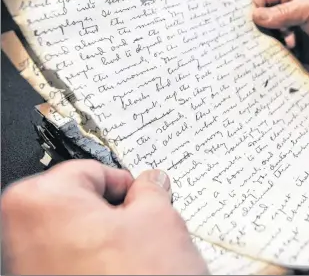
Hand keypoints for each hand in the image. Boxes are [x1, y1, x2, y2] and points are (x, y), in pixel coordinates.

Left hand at [1, 160, 207, 274]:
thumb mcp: (159, 221)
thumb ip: (151, 191)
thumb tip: (151, 183)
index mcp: (40, 203)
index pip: (90, 171)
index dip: (124, 183)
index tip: (142, 194)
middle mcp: (21, 237)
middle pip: (80, 205)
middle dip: (116, 213)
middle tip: (144, 227)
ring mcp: (28, 269)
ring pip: (78, 237)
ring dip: (110, 240)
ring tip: (137, 258)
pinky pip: (73, 264)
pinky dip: (98, 264)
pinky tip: (124, 274)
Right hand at [252, 0, 308, 67]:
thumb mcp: (307, 8)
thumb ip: (281, 13)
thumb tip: (255, 16)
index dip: (255, 9)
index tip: (252, 22)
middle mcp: (286, 12)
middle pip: (262, 20)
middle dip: (263, 28)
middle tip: (272, 34)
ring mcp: (288, 30)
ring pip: (268, 37)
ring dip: (275, 41)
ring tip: (291, 43)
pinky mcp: (292, 48)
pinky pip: (277, 51)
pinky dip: (279, 53)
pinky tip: (292, 51)